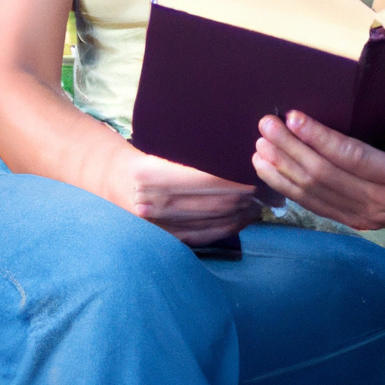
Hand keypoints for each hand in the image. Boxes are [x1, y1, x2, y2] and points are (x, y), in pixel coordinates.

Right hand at [109, 145, 261, 246]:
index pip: (209, 179)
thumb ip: (194, 151)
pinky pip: (204, 236)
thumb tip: (237, 154)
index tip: (260, 171)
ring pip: (214, 221)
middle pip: (216, 202)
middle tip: (270, 188)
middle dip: (249, 196)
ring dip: (244, 213)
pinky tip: (243, 218)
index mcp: (152, 174)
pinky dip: (229, 228)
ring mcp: (157, 226)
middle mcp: (153, 203)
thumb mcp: (161, 144)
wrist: (114, 181)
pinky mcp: (164, 239)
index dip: (239, 178)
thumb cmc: (145, 156)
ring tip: (262, 202)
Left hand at [252, 69, 384, 229]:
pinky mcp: (360, 221)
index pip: (351, 158)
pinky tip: (270, 174)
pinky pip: (318, 207)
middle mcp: (380, 201)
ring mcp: (367, 215)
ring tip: (258, 148)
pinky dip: (290, 191)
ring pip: (315, 195)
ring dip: (283, 171)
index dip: (319, 138)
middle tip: (265, 125)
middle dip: (290, 150)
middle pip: (324, 177)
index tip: (292, 117)